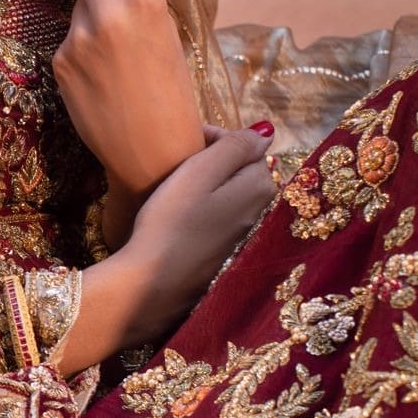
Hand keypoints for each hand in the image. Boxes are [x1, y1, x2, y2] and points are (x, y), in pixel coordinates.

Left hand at [53, 0, 204, 230]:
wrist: (155, 154)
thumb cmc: (173, 94)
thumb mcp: (169, 35)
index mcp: (148, 2)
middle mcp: (109, 14)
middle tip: (117, 3)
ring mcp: (79, 38)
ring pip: (78, 5)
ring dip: (92, 18)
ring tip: (117, 60)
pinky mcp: (60, 62)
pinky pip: (68, 38)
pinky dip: (81, 50)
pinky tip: (102, 79)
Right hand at [122, 124, 275, 343]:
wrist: (151, 286)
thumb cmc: (171, 223)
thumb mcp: (199, 173)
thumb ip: (235, 147)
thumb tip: (266, 131)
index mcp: (260, 188)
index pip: (248, 146)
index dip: (216, 139)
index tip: (186, 143)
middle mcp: (261, 212)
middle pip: (244, 171)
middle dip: (216, 162)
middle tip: (180, 166)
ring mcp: (244, 237)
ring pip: (232, 195)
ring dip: (210, 186)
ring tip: (178, 190)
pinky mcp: (226, 255)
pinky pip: (222, 218)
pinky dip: (206, 210)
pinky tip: (182, 218)